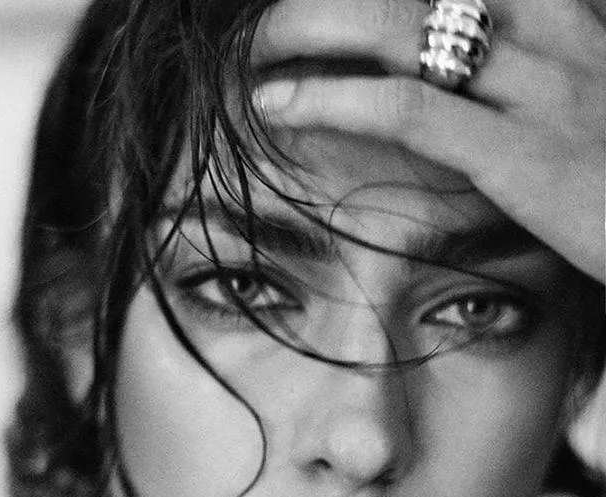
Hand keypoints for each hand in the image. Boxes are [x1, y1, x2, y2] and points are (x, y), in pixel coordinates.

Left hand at [251, 0, 605, 281]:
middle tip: (268, 17)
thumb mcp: (588, 101)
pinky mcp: (521, 152)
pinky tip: (277, 103)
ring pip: (402, 26)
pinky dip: (333, 98)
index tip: (322, 0)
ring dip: (312, 29)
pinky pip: (409, 108)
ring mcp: (542, 87)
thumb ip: (531, 72)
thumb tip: (463, 80)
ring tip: (253, 51)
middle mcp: (558, 30)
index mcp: (569, 15)